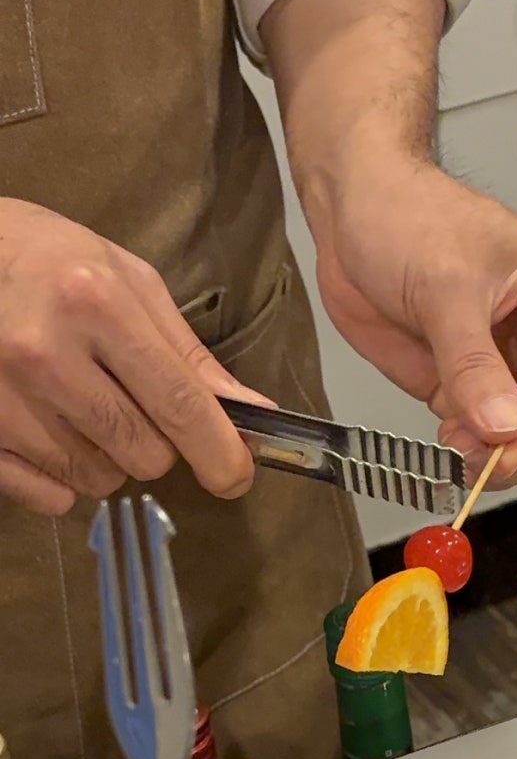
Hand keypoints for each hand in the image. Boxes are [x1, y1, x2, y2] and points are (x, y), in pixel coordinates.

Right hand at [0, 199, 267, 514]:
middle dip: (153, 442)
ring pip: (96, 480)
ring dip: (105, 458)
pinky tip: (48, 431)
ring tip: (80, 407)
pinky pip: (49, 497)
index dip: (218, 451)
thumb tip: (250, 411)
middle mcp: (45, 355)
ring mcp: (3, 400)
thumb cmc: (49, 261)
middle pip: (143, 454)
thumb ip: (187, 353)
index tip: (236, 477)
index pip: (177, 402)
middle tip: (128, 403)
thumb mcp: (125, 281)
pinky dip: (60, 479)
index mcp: (94, 304)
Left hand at [312, 163, 516, 486]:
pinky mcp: (477, 389)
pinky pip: (495, 443)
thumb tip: (504, 427)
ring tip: (454, 445)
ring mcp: (516, 366)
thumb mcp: (443, 288)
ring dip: (503, 460)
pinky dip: (479, 457)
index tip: (501, 453)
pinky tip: (447, 442)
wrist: (354, 214)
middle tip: (471, 455)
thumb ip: (472, 364)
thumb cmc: (406, 217)